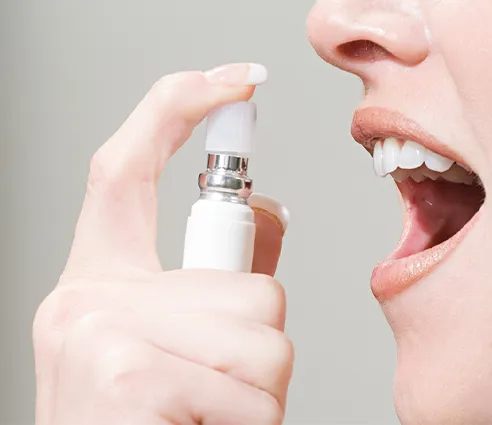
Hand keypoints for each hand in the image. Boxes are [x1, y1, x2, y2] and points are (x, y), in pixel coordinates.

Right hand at [33, 63, 292, 424]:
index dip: (172, 109)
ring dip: (259, 387)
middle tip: (219, 375)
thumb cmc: (142, 420)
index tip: (227, 81)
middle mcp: (87, 299)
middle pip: (243, 281)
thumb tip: (273, 213)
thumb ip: (224, 276)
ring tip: (210, 412)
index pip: (124, 165)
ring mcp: (101, 335)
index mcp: (98, 279)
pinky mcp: (128, 379)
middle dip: (259, 335)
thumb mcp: (170, 339)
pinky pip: (251, 388)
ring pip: (262, 335)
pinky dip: (250, 423)